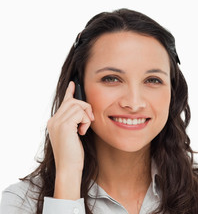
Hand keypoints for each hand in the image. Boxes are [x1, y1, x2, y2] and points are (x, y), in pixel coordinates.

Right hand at [47, 81, 93, 198]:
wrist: (69, 168)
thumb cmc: (74, 155)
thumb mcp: (75, 135)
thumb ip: (76, 122)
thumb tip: (84, 112)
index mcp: (54, 122)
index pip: (64, 102)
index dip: (70, 92)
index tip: (74, 84)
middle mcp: (53, 120)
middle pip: (74, 101)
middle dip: (86, 108)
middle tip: (89, 121)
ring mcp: (57, 122)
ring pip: (78, 105)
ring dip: (86, 117)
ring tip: (83, 130)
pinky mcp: (64, 125)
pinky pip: (80, 113)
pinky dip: (86, 121)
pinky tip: (82, 133)